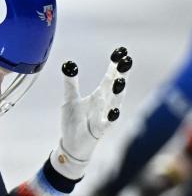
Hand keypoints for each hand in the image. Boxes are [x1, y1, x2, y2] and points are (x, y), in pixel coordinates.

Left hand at [51, 47, 132, 178]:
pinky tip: (114, 110)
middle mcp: (105, 104)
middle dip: (121, 73)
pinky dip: (112, 117)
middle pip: (115, 86)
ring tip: (120, 79)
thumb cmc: (75, 121)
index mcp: (99, 95)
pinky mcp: (100, 129)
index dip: (115, 64)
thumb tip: (69, 64)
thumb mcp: (70, 99)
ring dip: (118, 91)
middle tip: (126, 60)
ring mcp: (104, 116)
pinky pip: (108, 123)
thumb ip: (71, 83)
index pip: (109, 76)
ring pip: (115, 102)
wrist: (73, 144)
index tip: (121, 51)